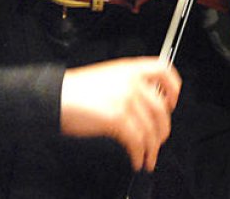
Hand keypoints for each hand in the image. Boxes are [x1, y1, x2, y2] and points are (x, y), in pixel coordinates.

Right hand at [60, 57, 181, 171]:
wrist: (55, 96)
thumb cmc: (75, 90)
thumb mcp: (108, 77)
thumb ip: (129, 85)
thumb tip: (144, 107)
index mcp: (130, 68)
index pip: (164, 71)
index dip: (173, 88)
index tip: (172, 102)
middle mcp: (132, 82)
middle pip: (161, 109)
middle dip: (162, 130)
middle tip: (158, 141)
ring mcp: (127, 99)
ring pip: (151, 129)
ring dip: (152, 149)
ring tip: (148, 158)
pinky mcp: (118, 118)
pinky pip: (138, 141)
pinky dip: (139, 155)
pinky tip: (136, 159)